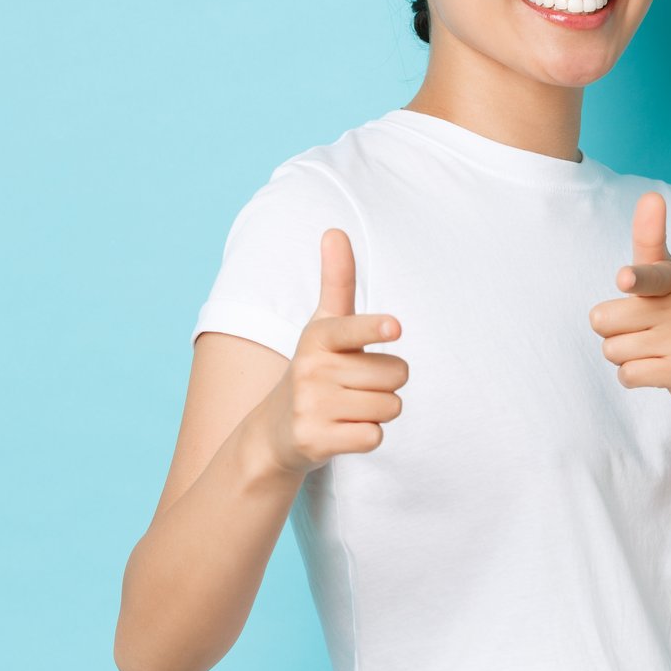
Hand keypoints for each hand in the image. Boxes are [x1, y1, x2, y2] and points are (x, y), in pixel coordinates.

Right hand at [265, 228, 406, 474]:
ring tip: (348, 408)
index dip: (375, 328)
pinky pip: (374, 437)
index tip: (395, 326)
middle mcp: (311, 369)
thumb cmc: (315, 369)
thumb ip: (337, 281)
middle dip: (386, 383)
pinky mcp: (315, 440)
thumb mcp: (322, 324)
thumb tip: (334, 229)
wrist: (275, 432)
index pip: (353, 328)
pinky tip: (343, 431)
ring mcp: (310, 406)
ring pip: (389, 407)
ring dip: (379, 411)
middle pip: (395, 374)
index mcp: (318, 336)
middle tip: (354, 386)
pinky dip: (367, 436)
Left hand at [588, 191, 670, 408]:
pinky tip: (656, 367)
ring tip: (651, 347)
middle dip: (612, 328)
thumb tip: (652, 195)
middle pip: (603, 320)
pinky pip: (627, 375)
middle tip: (641, 327)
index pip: (650, 274)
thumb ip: (650, 237)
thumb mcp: (664, 273)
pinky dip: (632, 375)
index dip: (635, 278)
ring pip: (612, 350)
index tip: (625, 278)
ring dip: (622, 353)